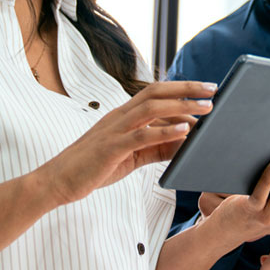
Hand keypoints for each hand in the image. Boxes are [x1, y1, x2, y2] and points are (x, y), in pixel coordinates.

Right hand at [40, 80, 214, 205]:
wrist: (57, 181)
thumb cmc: (94, 167)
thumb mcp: (131, 156)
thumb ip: (156, 147)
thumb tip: (185, 142)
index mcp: (122, 115)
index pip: (155, 93)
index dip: (180, 88)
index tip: (205, 88)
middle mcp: (119, 116)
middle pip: (156, 92)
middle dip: (186, 89)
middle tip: (212, 89)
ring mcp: (114, 130)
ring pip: (151, 109)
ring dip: (181, 106)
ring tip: (205, 108)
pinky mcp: (111, 148)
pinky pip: (140, 135)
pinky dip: (164, 131)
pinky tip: (183, 130)